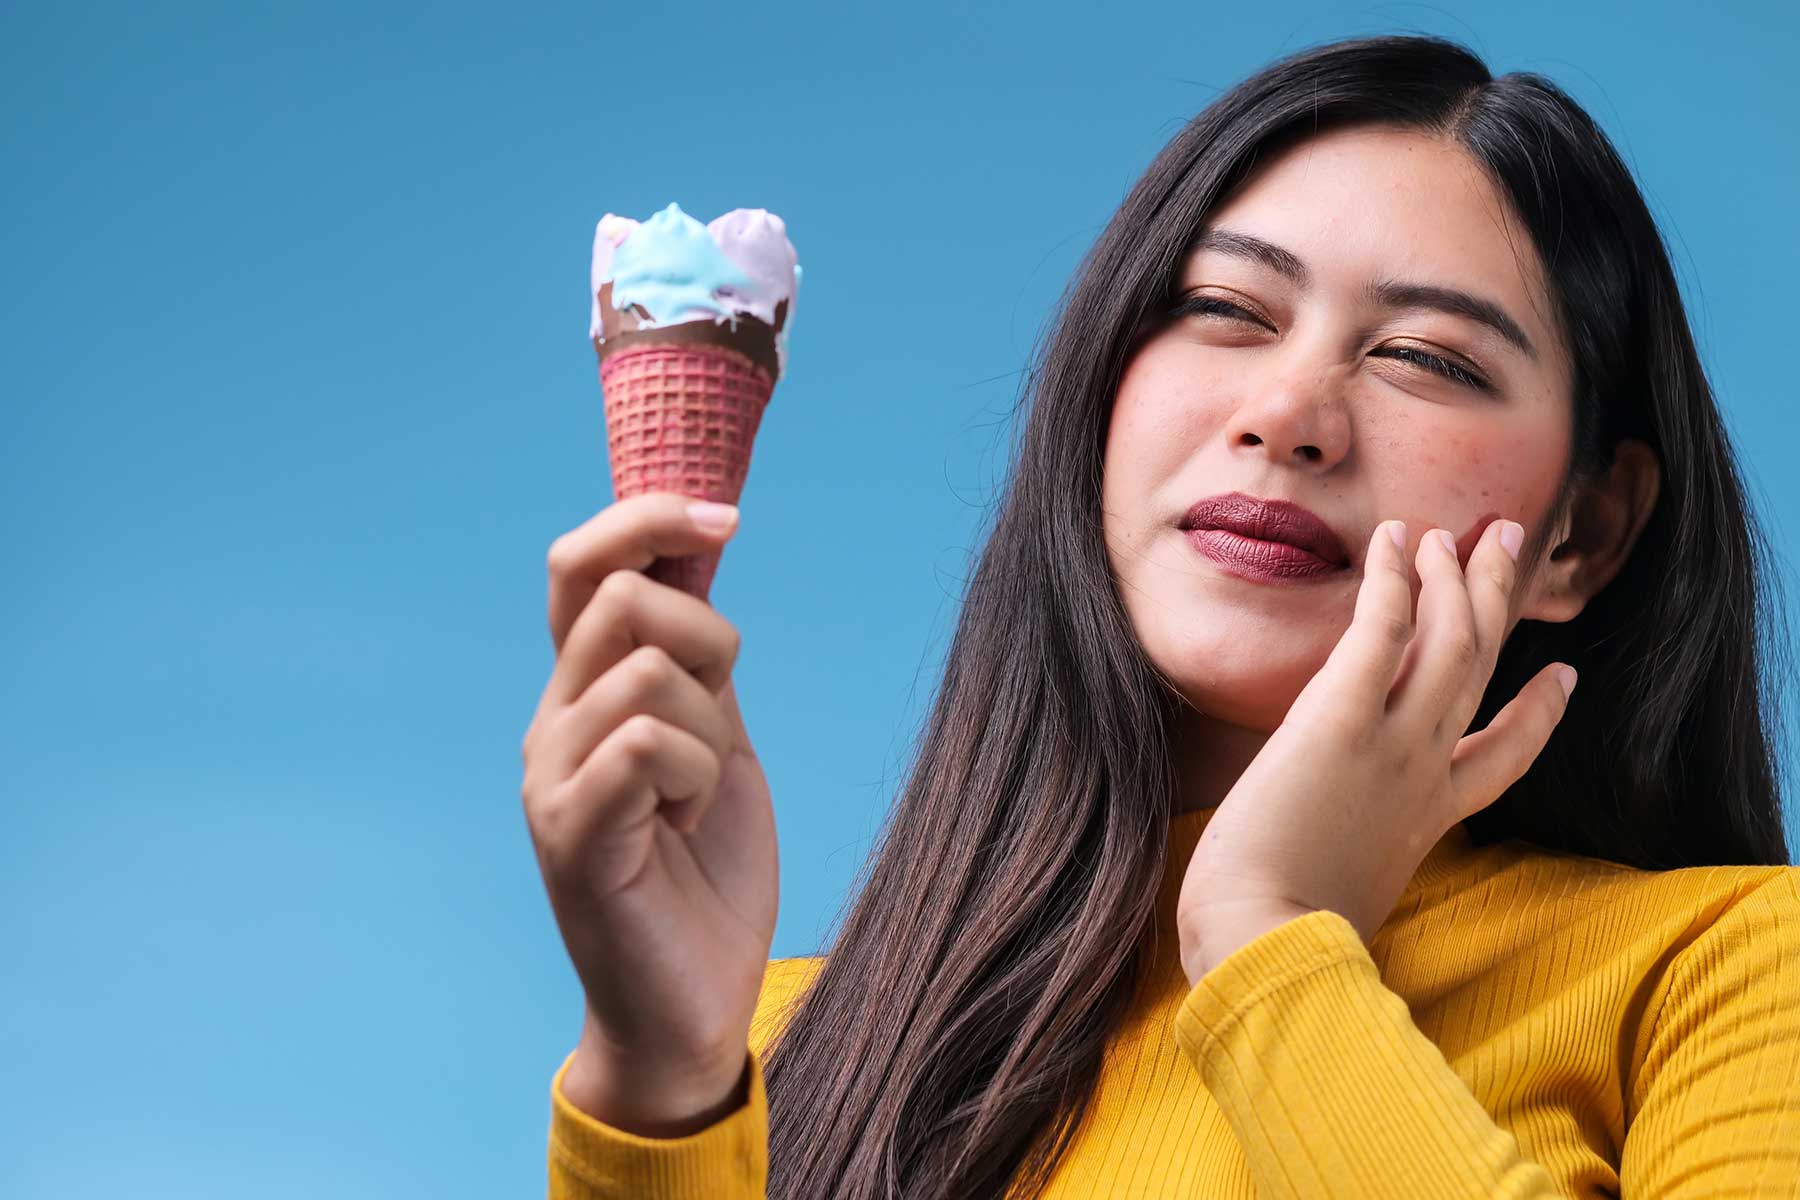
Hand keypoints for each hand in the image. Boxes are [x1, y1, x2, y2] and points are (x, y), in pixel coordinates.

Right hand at [520, 493, 777, 1133]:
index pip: (582, 565)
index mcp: (585, 692)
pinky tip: (684, 828)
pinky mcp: (568, 829)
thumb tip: (702, 544)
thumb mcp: (718, 738)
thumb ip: (698, 658)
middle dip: (711, 643)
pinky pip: (651, 742)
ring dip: (714, 737)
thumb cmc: (709, 870)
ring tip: (696, 803)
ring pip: (653, 671)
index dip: (647, 519)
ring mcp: (551, 773)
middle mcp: (553, 720)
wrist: (695, 996)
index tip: (727, 519)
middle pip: (623, 596)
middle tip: (720, 728)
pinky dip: (699, 780)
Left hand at [1175, 517, 1575, 984]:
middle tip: (1508, 543)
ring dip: (1452, 576)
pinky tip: (1396, 538)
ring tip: (1450, 530)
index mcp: (1425, 822)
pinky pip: (1382, 632)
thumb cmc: (1278, 942)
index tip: (1562, 679)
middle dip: (1497, 601)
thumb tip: (1317, 885)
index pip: (1499, 761)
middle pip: (1479, 669)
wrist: (1260, 946)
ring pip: (1447, 639)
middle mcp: (1422, 774)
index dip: (1536, 716)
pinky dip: (1394, 580)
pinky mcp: (1339, 721)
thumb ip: (1350, 874)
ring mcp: (1390, 745)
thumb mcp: (1338, 903)